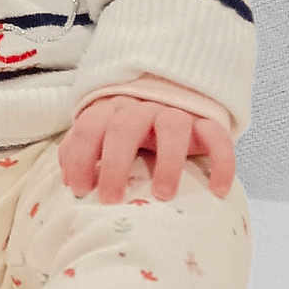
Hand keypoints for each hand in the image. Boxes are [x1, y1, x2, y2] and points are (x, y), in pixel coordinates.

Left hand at [58, 95, 234, 203]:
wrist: (177, 89)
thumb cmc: (132, 122)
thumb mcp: (105, 127)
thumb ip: (83, 145)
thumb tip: (67, 178)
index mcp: (112, 107)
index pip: (89, 126)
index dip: (79, 157)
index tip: (79, 190)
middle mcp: (142, 105)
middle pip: (124, 128)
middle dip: (115, 164)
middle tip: (111, 199)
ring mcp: (176, 110)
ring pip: (172, 128)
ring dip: (167, 162)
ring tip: (163, 195)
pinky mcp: (207, 119)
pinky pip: (217, 136)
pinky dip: (221, 162)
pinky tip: (218, 191)